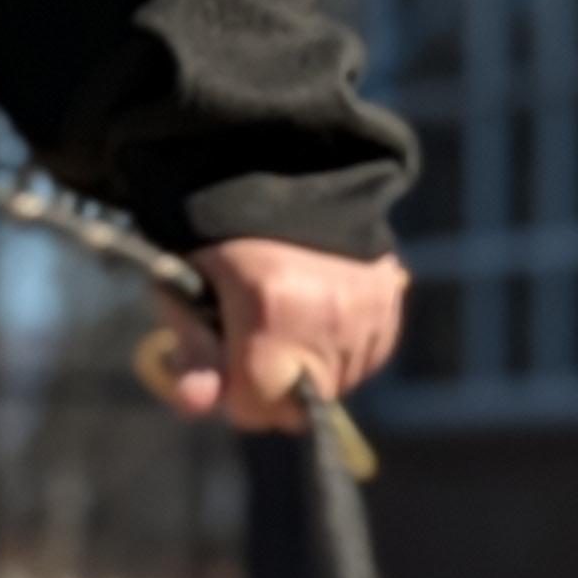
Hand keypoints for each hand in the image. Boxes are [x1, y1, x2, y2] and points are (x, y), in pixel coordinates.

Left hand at [153, 239, 408, 429]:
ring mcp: (366, 314)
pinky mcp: (388, 306)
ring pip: (334, 388)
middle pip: (299, 407)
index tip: (227, 360)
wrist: (285, 169)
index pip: (258, 408)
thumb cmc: (221, 234)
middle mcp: (327, 317)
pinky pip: (363, 362)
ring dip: (308, 368)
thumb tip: (195, 407)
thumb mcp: (189, 285)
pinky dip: (339, 350)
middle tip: (257, 336)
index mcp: (269, 308)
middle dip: (273, 386)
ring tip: (290, 315)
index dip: (235, 391)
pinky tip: (319, 310)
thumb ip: (193, 352)